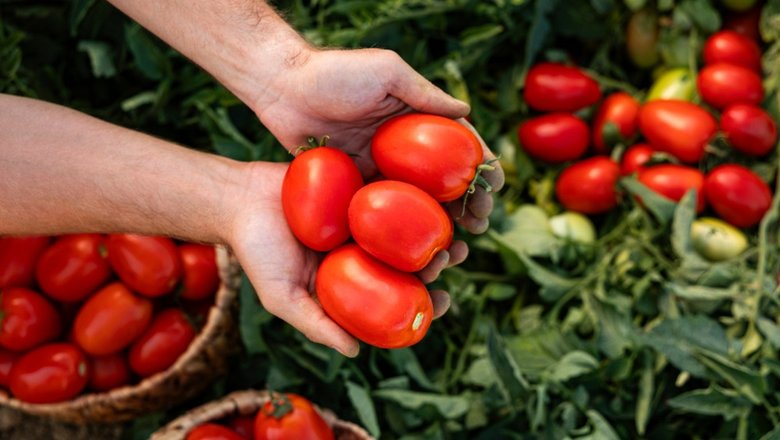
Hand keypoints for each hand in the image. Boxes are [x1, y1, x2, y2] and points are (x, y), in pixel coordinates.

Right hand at [226, 162, 459, 356]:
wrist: (237, 199)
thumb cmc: (257, 252)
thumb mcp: (282, 297)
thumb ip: (316, 324)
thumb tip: (356, 352)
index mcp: (351, 280)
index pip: (394, 296)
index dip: (423, 302)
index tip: (442, 302)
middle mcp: (363, 250)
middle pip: (409, 259)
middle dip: (437, 260)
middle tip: (452, 256)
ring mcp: (363, 216)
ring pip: (408, 223)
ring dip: (435, 225)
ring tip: (454, 225)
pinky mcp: (359, 183)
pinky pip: (391, 187)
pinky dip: (416, 190)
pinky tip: (436, 190)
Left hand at [250, 47, 504, 234]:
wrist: (281, 88)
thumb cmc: (335, 72)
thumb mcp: (386, 72)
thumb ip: (423, 93)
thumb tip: (467, 113)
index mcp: (416, 119)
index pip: (459, 145)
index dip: (482, 165)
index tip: (496, 186)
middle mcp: (402, 147)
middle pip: (444, 181)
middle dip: (468, 203)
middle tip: (479, 224)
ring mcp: (379, 168)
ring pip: (417, 203)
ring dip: (439, 224)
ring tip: (455, 245)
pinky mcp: (354, 185)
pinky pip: (382, 212)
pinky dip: (399, 232)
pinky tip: (412, 250)